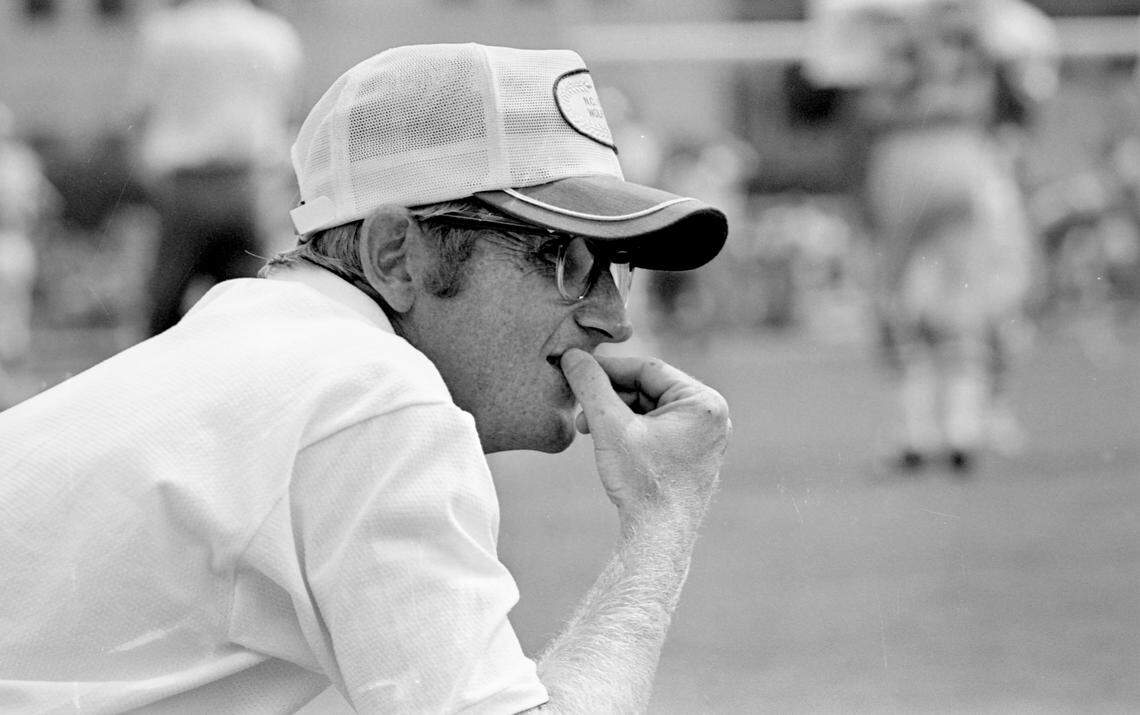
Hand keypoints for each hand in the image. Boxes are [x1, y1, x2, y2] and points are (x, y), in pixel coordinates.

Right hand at [559, 349, 730, 528]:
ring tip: (588, 428)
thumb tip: (572, 355)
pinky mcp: (693, 457)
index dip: (608, 369)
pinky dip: (630, 431)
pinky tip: (606, 441)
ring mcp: (705, 438)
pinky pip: (658, 430)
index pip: (649, 369)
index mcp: (704, 402)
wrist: (658, 539)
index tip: (577, 368)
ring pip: (651, 410)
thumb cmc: (642, 482)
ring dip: (617, 415)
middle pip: (650, 390)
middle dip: (611, 398)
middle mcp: (712, 417)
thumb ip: (591, 385)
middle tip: (579, 408)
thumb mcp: (610, 425)